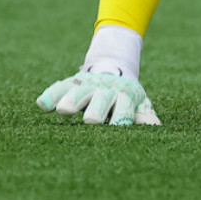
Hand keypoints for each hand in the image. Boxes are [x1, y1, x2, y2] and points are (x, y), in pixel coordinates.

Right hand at [37, 72, 160, 125]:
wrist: (113, 71)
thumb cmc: (126, 98)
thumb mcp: (138, 104)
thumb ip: (144, 115)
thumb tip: (157, 128)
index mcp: (124, 96)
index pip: (124, 106)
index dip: (122, 115)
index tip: (120, 125)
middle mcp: (105, 90)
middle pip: (101, 100)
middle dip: (97, 108)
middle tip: (92, 119)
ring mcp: (87, 86)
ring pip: (79, 92)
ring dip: (72, 100)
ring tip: (64, 110)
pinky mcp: (69, 84)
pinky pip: (58, 88)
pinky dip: (50, 95)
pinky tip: (42, 104)